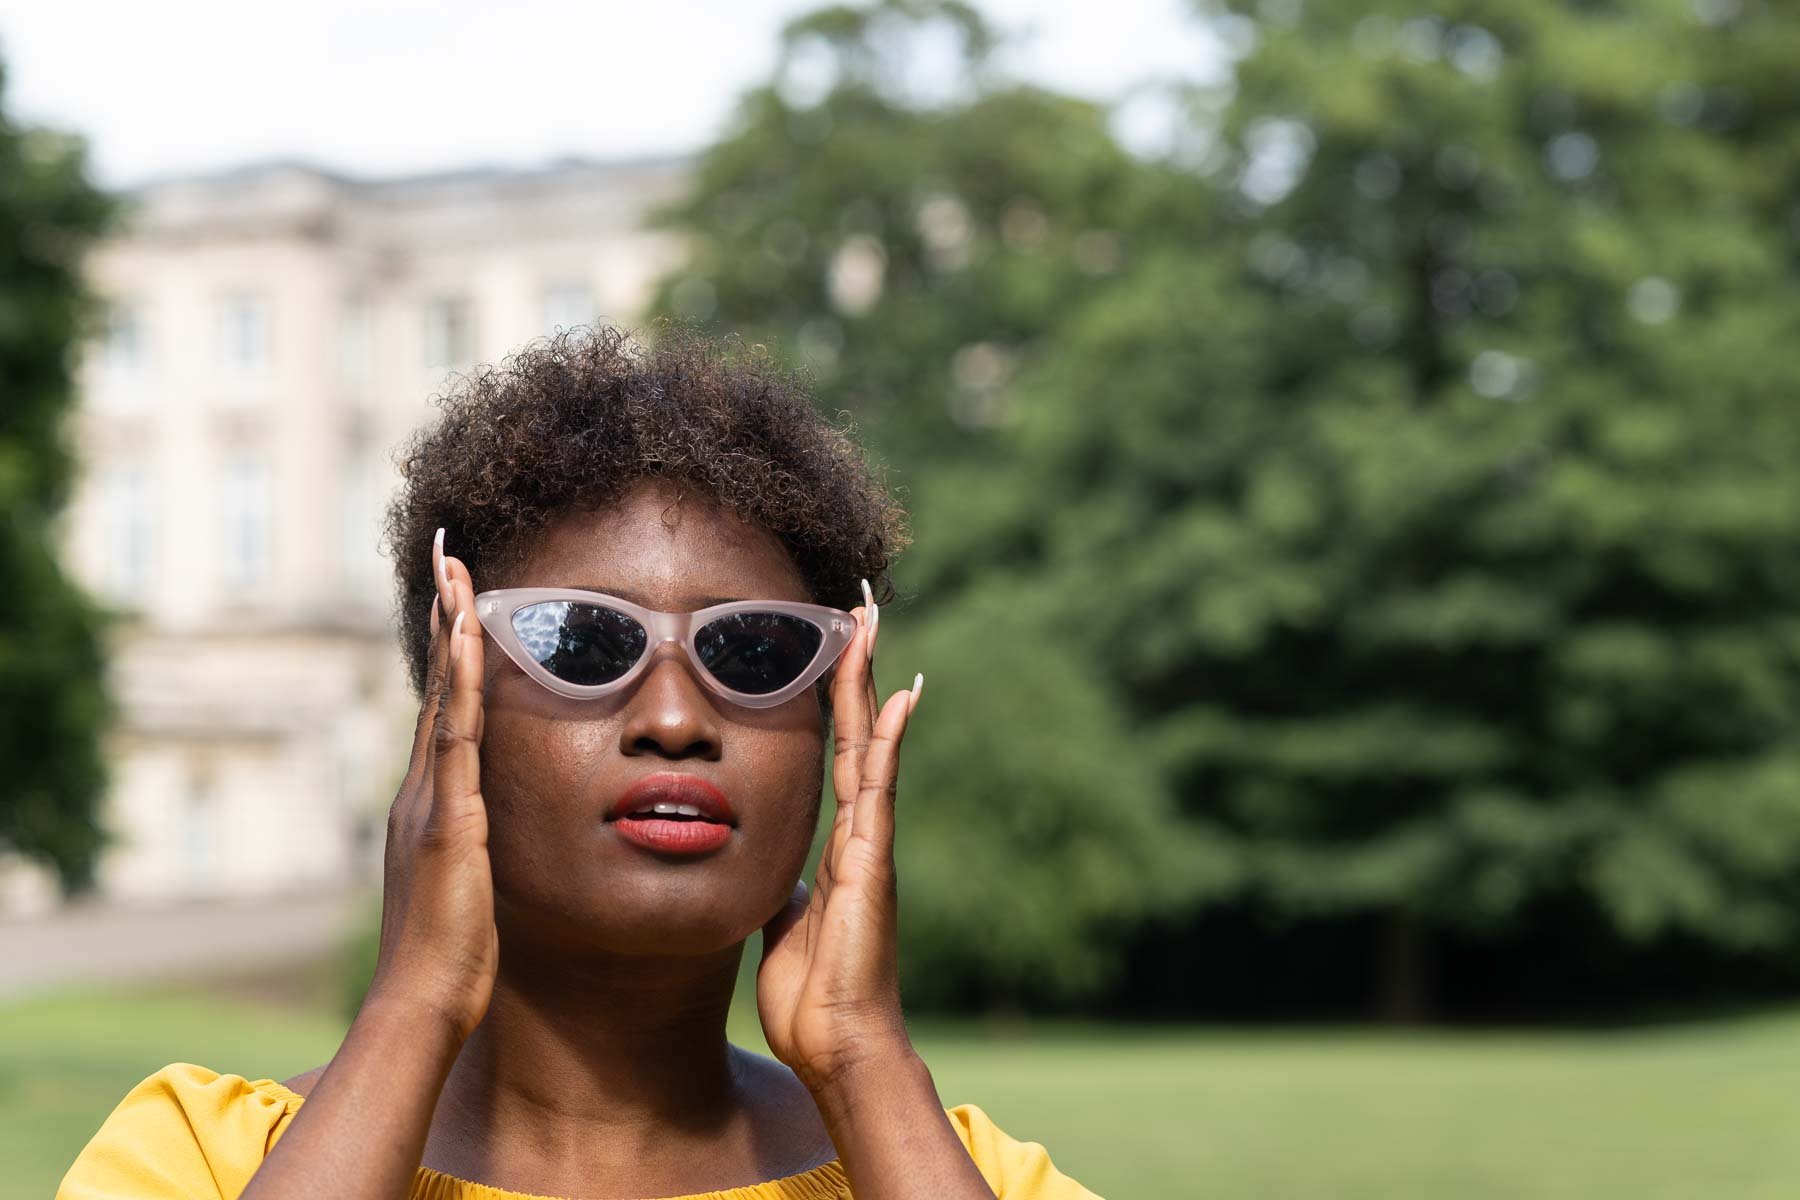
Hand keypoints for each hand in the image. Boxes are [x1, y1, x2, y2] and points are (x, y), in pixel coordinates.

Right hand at [363, 527, 497, 1042]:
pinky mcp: (446, 817)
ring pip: (443, 695)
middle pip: (437, 686)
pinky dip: (461, 681)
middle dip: (444, 619)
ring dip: (450, 631)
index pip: (445, 710)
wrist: (422, 1001)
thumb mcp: (468, 887)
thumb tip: (488, 837)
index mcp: (430, 805)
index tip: (459, 602)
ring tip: (456, 571)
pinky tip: (468, 638)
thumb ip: (473, 852)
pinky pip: (457, 733)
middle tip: (449, 556)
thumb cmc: (451, 958)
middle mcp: (421, 790)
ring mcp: (430, 799)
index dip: (451, 655)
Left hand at [757, 583, 922, 1094]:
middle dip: (855, 668)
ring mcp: (869, 843)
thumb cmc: (811, 997)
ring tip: (870, 621)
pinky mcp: (872, 860)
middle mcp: (858, 833)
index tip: (834, 649)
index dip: (834, 701)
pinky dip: (889, 737)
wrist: (837, 1045)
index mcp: (836, 845)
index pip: (835, 754)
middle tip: (858, 607)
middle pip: (856, 731)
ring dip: (868, 679)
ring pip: (868, 742)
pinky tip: (897, 693)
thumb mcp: (781, 925)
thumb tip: (769, 869)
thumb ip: (783, 888)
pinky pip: (879, 785)